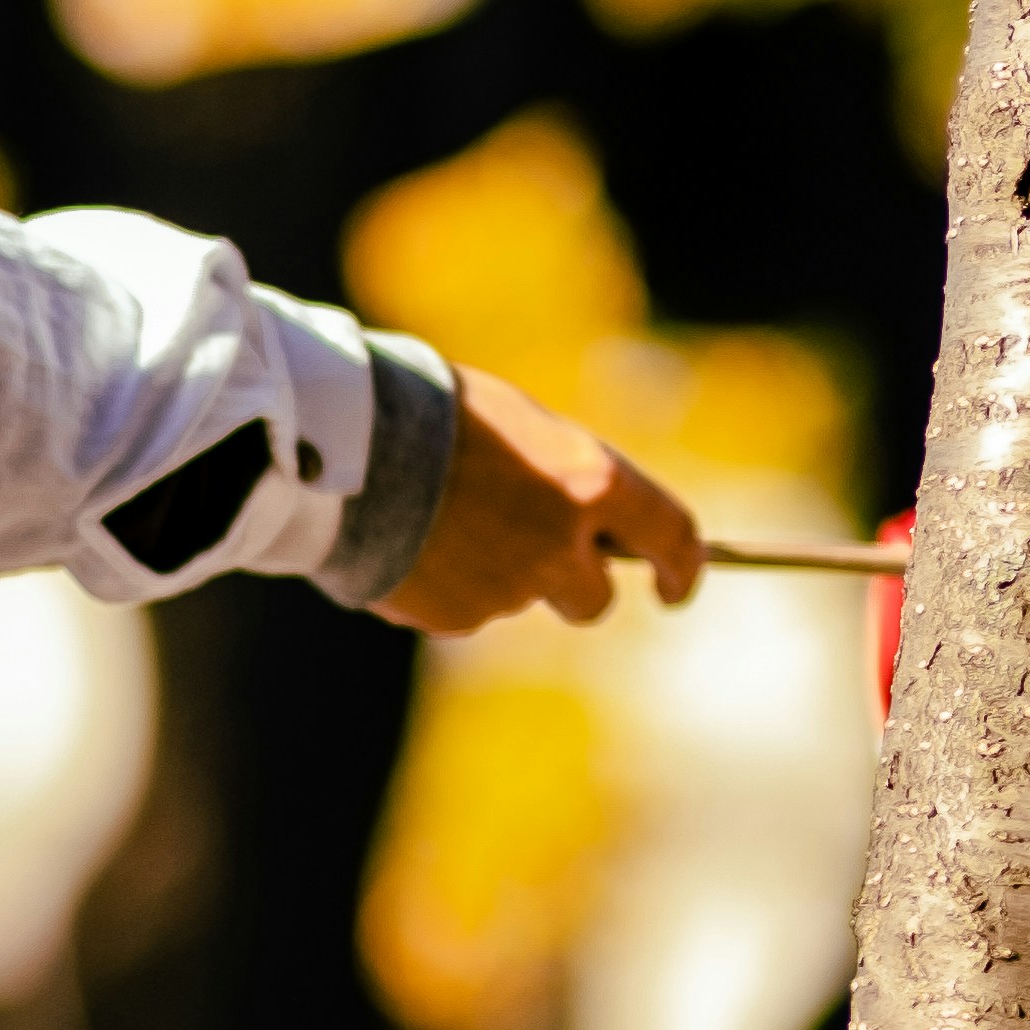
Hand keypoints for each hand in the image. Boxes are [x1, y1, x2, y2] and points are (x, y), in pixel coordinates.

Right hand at [377, 363, 699, 631]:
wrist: (345, 444)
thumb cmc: (433, 410)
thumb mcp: (520, 426)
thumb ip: (561, 477)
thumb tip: (575, 519)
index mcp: (591, 484)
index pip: (672, 536)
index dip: (684, 568)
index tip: (676, 587)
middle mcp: (560, 546)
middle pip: (594, 599)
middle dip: (576, 584)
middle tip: (538, 555)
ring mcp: (507, 591)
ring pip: (516, 599)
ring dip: (493, 571)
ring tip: (435, 518)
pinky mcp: (455, 619)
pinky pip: (460, 611)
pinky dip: (443, 586)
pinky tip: (407, 542)